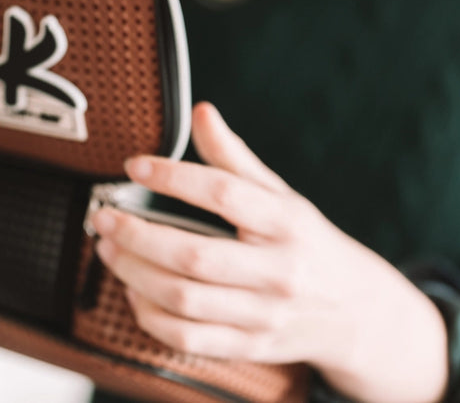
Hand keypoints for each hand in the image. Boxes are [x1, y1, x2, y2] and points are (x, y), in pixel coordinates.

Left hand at [91, 103, 447, 402]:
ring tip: (108, 248)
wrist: (356, 312)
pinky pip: (187, 338)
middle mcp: (278, 271)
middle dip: (137, 235)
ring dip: (133, 274)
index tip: (134, 167)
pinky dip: (151, 316)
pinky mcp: (249, 347)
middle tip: (103, 216)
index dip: (172, 177)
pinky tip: (133, 291)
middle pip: (194, 256)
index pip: (224, 194)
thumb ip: (234, 156)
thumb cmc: (306, 243)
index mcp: (286, 223)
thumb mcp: (280, 194)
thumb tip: (202, 111)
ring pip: (184, 300)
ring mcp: (264, 316)